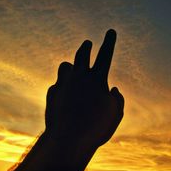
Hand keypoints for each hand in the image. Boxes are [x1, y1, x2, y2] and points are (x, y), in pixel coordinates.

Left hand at [45, 29, 123, 148]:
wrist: (67, 140)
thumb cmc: (96, 128)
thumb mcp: (115, 114)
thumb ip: (118, 100)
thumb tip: (114, 90)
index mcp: (97, 78)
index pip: (106, 54)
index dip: (109, 41)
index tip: (110, 31)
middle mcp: (79, 76)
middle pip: (82, 53)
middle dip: (86, 47)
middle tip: (87, 43)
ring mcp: (63, 83)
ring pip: (65, 65)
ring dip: (71, 66)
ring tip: (73, 69)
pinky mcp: (52, 92)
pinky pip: (57, 85)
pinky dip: (62, 87)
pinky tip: (64, 97)